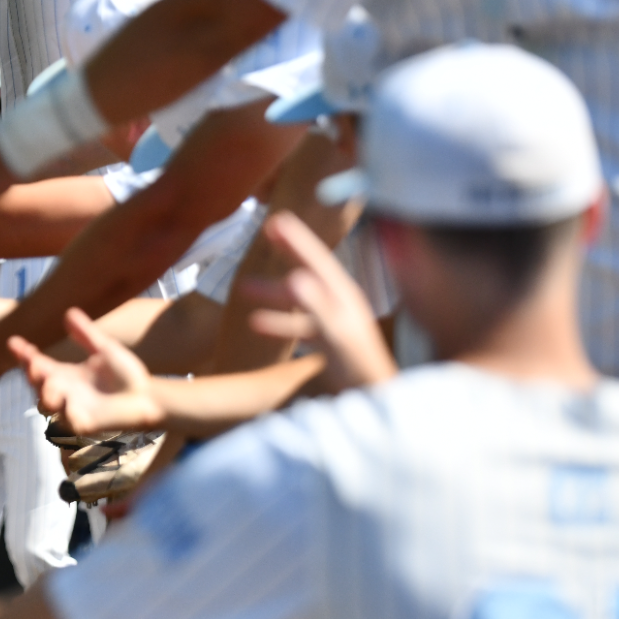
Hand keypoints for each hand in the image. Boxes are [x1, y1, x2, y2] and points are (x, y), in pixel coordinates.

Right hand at [10, 311, 165, 435]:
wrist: (149, 396)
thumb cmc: (127, 375)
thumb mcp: (105, 349)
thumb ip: (86, 334)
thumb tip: (68, 312)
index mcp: (65, 375)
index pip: (37, 365)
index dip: (24, 355)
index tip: (14, 342)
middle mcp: (64, 392)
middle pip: (36, 385)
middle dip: (31, 375)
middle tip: (33, 364)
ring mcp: (72, 409)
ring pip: (47, 405)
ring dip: (45, 395)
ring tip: (52, 386)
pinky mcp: (86, 424)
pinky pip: (70, 422)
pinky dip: (66, 413)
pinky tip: (66, 402)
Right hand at [241, 211, 396, 389]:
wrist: (374, 399)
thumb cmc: (358, 370)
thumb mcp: (335, 335)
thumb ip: (316, 306)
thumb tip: (293, 276)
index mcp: (344, 298)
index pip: (317, 261)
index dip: (297, 240)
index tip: (276, 219)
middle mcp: (342, 306)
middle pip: (309, 273)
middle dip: (287, 254)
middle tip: (266, 232)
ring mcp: (336, 324)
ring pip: (300, 300)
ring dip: (272, 293)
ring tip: (244, 288)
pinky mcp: (331, 343)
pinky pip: (299, 324)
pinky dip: (278, 321)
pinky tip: (257, 326)